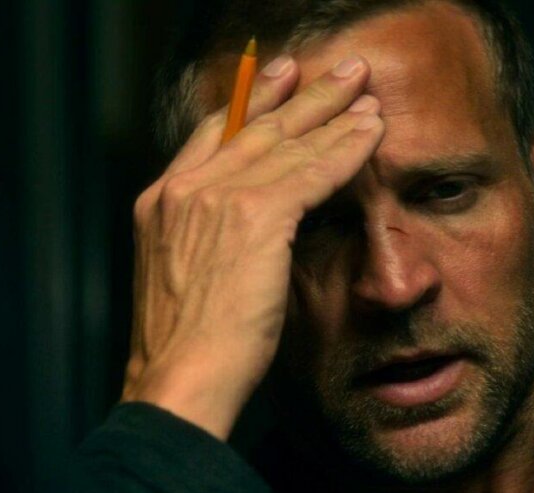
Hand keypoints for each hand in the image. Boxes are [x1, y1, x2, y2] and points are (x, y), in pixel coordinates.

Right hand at [121, 54, 383, 439]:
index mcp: (161, 202)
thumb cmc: (188, 347)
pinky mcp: (255, 216)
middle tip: (338, 72)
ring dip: (333, 114)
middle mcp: (184, 189)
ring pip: (286, 143)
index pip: (213, 134)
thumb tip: (250, 230)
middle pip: (254, 126)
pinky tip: (372, 132)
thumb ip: (209, 241)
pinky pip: (313, 171)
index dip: (250, 102)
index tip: (278, 79)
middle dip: (302, 93)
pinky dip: (346, 149)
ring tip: (366, 92)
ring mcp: (216, 198)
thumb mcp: (186, 279)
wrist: (180, 378)